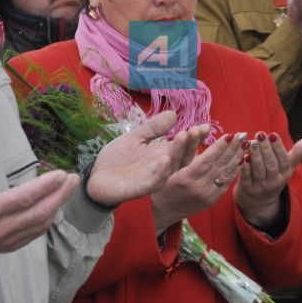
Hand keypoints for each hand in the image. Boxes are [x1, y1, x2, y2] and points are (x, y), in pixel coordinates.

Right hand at [0, 160, 78, 274]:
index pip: (24, 197)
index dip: (45, 186)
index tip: (61, 173)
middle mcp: (1, 228)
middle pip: (40, 212)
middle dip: (60, 195)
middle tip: (74, 179)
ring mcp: (6, 239)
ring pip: (40, 224)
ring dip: (57, 206)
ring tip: (68, 189)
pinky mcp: (9, 246)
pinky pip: (34, 234)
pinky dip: (48, 220)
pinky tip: (53, 208)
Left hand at [87, 111, 201, 207]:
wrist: (96, 177)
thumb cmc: (118, 159)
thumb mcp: (136, 138)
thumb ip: (153, 128)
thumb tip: (173, 113)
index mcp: (163, 156)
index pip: (183, 146)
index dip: (194, 137)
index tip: (205, 126)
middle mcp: (162, 168)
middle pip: (181, 156)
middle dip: (189, 143)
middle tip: (195, 129)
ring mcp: (151, 179)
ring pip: (169, 168)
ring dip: (177, 153)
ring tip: (183, 136)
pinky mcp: (138, 189)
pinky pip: (151, 182)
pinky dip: (159, 173)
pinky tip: (164, 160)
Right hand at [150, 131, 247, 231]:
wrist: (161, 212)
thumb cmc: (160, 185)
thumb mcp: (167, 166)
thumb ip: (181, 149)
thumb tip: (190, 130)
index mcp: (186, 178)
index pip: (208, 159)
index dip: (220, 146)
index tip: (231, 134)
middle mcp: (199, 188)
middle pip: (220, 165)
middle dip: (233, 148)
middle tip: (243, 134)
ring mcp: (207, 196)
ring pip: (226, 174)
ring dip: (237, 158)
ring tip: (246, 144)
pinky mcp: (211, 201)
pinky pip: (226, 184)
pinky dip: (235, 171)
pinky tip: (240, 160)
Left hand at [234, 133, 301, 227]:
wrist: (259, 201)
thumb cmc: (274, 177)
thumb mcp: (286, 167)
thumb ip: (296, 153)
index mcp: (285, 174)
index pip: (283, 160)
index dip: (278, 147)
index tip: (273, 134)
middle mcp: (274, 182)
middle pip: (271, 164)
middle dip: (266, 148)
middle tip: (260, 134)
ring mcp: (260, 187)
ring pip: (259, 170)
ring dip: (255, 156)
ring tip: (252, 142)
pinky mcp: (247, 189)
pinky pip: (246, 177)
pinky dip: (245, 167)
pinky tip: (243, 156)